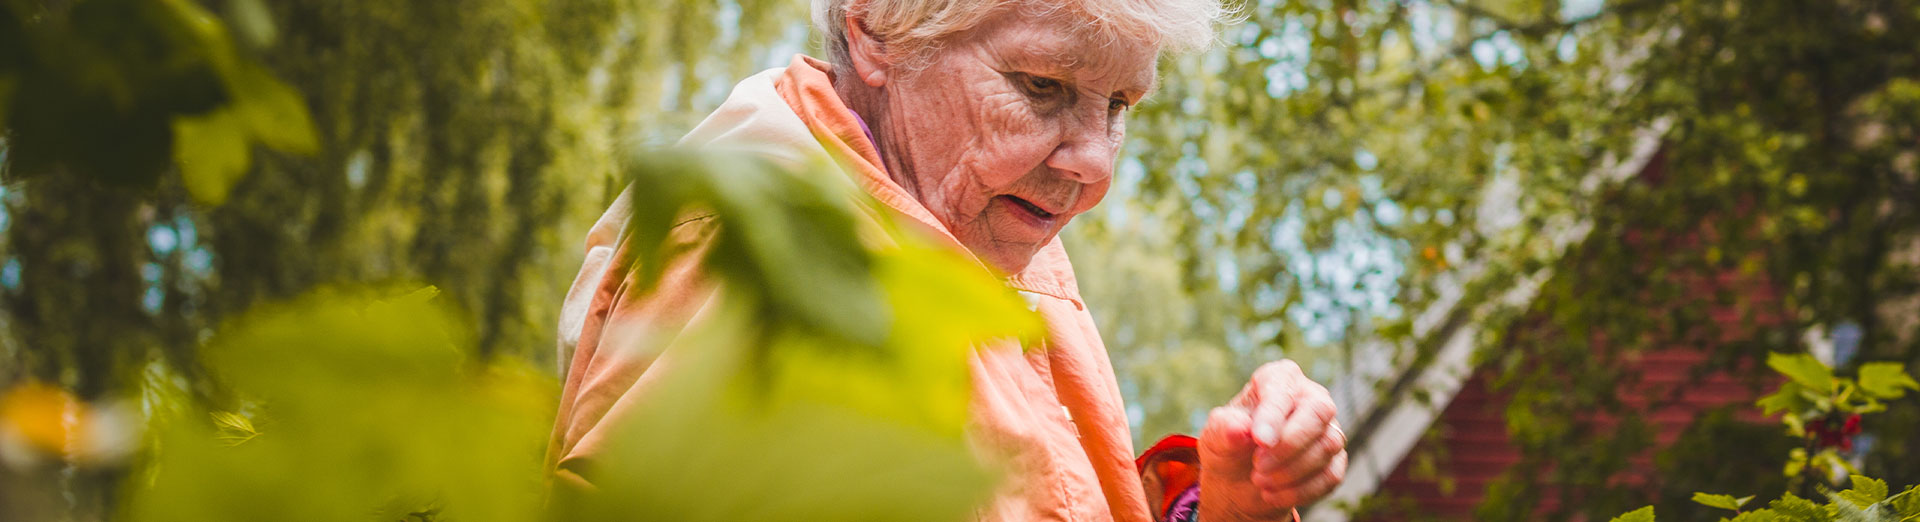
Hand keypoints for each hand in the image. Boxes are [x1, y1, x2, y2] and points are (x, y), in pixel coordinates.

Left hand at [1197, 360, 1347, 520]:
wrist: (1239, 479)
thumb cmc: (1229, 444)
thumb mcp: (1216, 436)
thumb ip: (1224, 428)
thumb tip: (1239, 429)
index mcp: (1279, 378)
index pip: (1284, 389)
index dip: (1273, 415)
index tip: (1259, 441)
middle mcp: (1311, 397)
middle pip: (1319, 412)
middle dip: (1289, 444)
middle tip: (1257, 466)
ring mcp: (1328, 428)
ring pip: (1328, 445)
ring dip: (1291, 471)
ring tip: (1259, 481)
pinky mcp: (1335, 460)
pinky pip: (1331, 475)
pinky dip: (1300, 491)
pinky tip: (1272, 495)